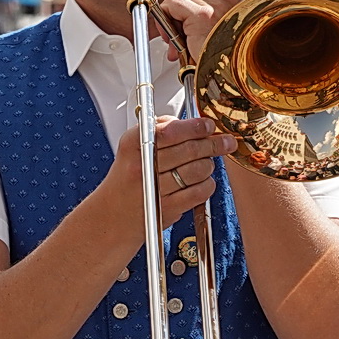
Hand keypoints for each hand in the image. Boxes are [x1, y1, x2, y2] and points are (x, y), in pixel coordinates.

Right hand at [103, 116, 235, 230]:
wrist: (112, 216)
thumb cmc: (128, 178)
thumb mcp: (133, 146)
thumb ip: (159, 128)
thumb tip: (190, 122)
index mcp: (133, 144)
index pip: (171, 130)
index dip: (196, 127)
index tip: (209, 125)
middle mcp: (142, 165)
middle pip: (190, 149)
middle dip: (213, 144)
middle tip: (226, 141)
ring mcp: (155, 188)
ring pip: (198, 170)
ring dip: (208, 164)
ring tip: (206, 163)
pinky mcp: (167, 208)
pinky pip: (200, 191)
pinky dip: (207, 184)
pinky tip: (202, 181)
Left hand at [162, 0, 254, 60]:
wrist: (228, 82)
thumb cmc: (225, 65)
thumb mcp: (225, 36)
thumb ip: (212, 18)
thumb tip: (183, 14)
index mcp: (244, 4)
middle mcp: (233, 1)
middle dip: (182, 7)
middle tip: (183, 31)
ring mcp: (218, 5)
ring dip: (173, 17)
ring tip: (180, 39)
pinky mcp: (201, 14)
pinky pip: (171, 5)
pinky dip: (166, 22)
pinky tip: (177, 40)